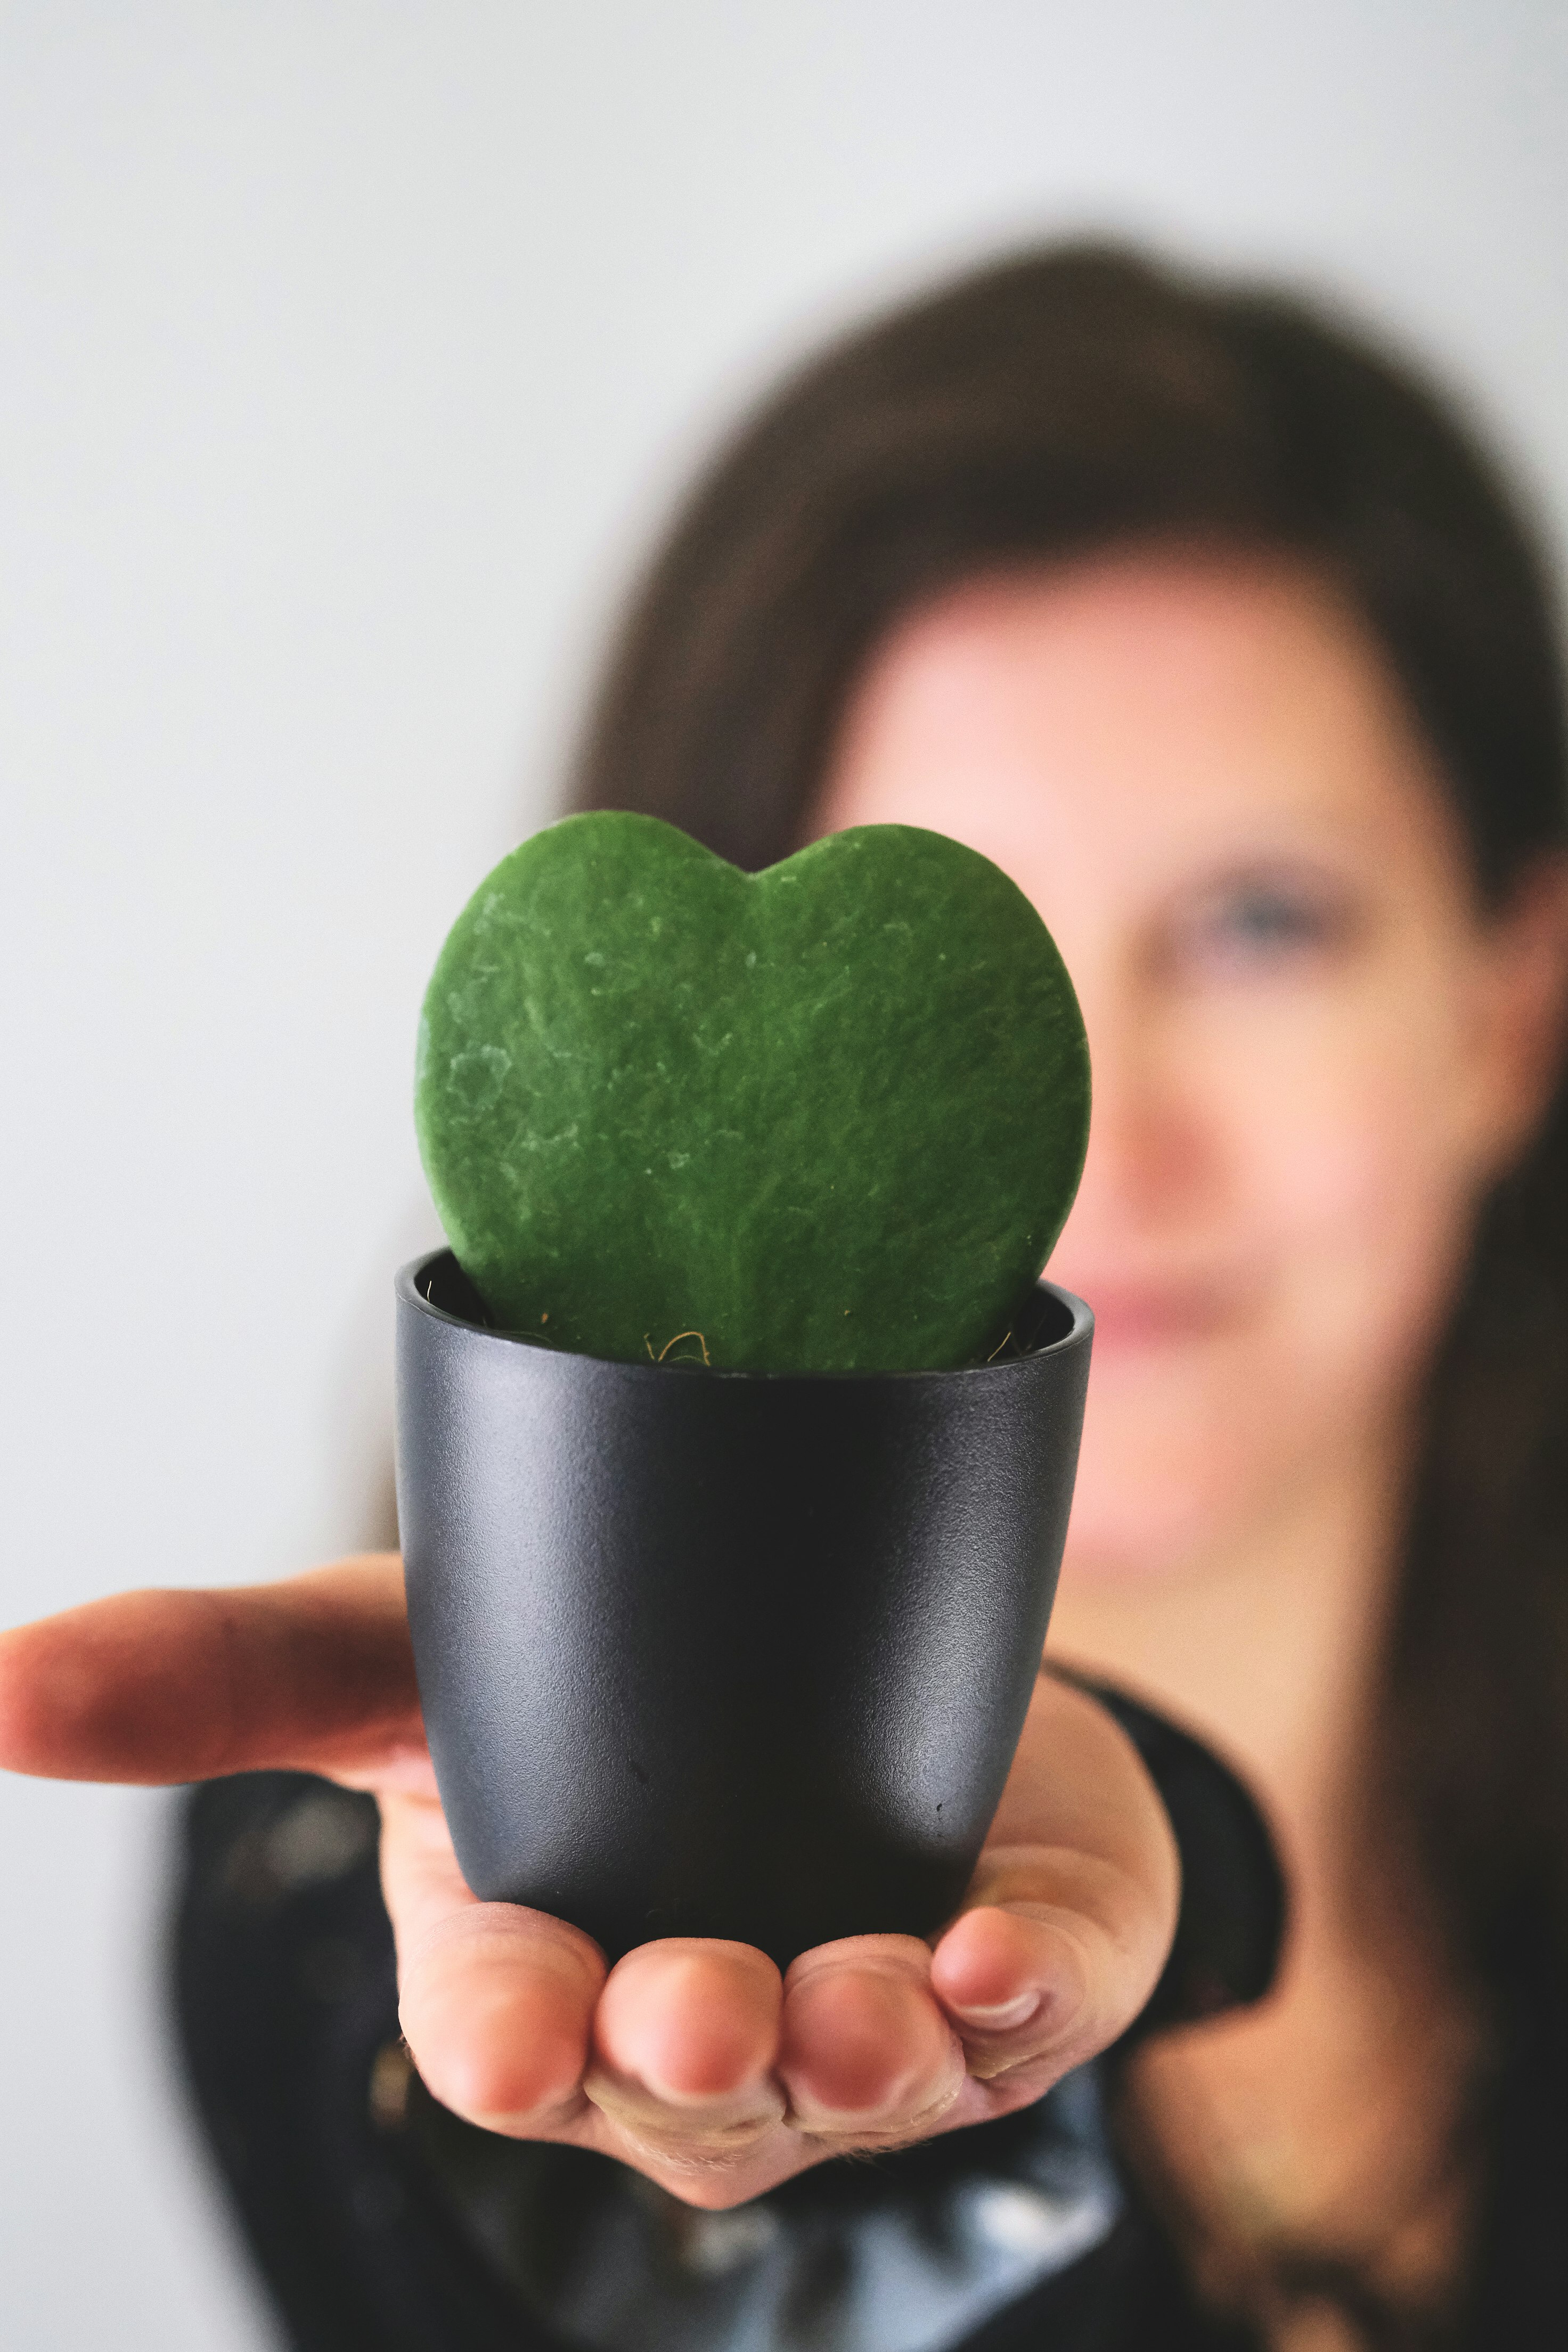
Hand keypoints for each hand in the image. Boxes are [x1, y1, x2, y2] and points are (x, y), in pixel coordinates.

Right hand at [0, 1556, 1177, 2207]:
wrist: (835, 1634)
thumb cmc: (610, 1675)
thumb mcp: (408, 1644)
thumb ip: (226, 1670)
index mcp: (532, 1960)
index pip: (500, 2037)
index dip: (499, 2037)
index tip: (505, 2019)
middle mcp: (685, 2028)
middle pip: (674, 2084)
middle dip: (678, 2052)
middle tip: (690, 2000)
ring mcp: (856, 2020)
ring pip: (848, 2081)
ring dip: (851, 2049)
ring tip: (854, 2001)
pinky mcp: (1012, 1973)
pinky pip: (1022, 2022)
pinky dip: (1013, 2001)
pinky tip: (992, 1965)